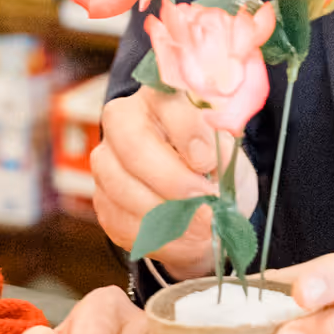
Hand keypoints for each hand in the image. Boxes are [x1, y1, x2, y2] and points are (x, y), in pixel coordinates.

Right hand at [91, 89, 258, 275]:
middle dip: (173, 180)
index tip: (209, 161)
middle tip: (205, 200)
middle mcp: (122, 122)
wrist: (201, 202)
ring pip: (124, 190)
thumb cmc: (215, 167)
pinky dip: (159, 236)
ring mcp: (106, 162)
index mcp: (159, 97)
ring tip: (204, 224)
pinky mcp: (103, 201)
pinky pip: (123, 223)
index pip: (165, 103)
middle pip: (134, 148)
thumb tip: (212, 164)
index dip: (187, 132)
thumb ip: (223, 155)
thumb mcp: (230, 154)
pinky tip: (186, 236)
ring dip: (169, 214)